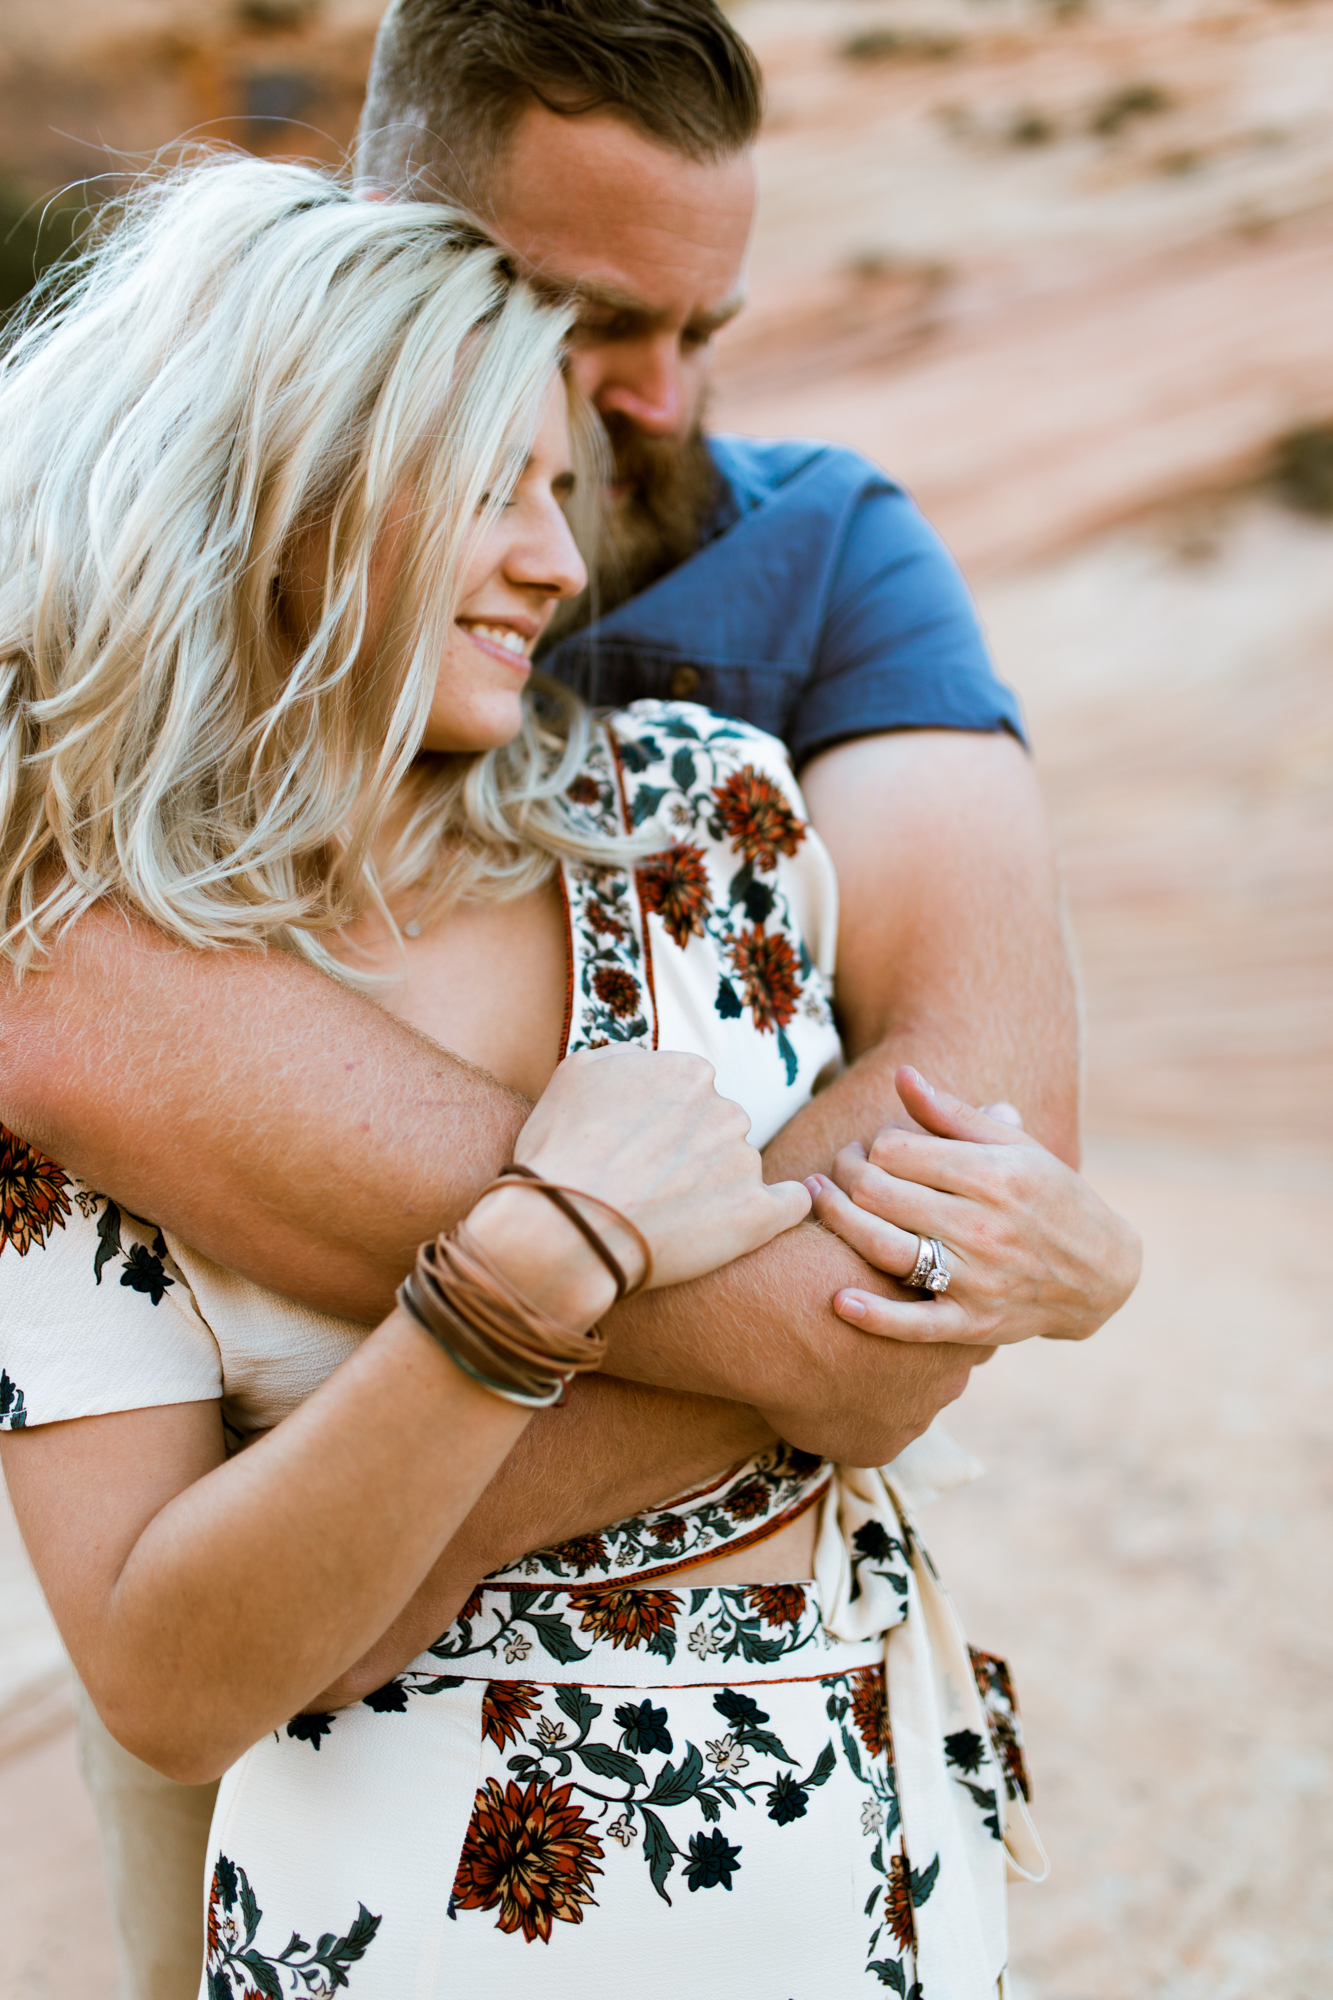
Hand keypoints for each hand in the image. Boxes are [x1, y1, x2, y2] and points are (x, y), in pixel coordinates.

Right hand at [500, 1047, 811, 1294]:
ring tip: (666, 1216)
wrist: (563, 1227)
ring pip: (740, 1166)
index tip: (638, 1149)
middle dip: (690, 1152)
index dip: (662, 1123)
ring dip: (716, 1185)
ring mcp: (745, 1162)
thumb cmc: (561, 1151)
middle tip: (648, 1185)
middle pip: (718, 1127)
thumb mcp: (578, 1070)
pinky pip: (790, 1204)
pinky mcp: (757, 1215)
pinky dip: (781, 1207)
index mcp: (690, 1072)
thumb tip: (648, 1062)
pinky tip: (765, 1214)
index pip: (689, 1093)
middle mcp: (727, 1109)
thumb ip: (628, 1057)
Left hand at [805, 1067, 1140, 1345]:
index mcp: (993, 1175)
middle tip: (836, 1168)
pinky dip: (875, 1315)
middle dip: (845, 1173)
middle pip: (879, 1194)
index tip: (871, 1148)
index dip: (872, 1144)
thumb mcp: (1014, 1147)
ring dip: (839, 1222)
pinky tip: (839, 1300)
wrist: (1101, 1270)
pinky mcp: (975, 1323)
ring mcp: (979, 1278)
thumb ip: (951, 1114)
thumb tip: (902, 1076)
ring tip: (818, 1201)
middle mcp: (984, 1226)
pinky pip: (916, 1323)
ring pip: (884, 1248)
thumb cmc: (1050, 1195)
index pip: (896, 1150)